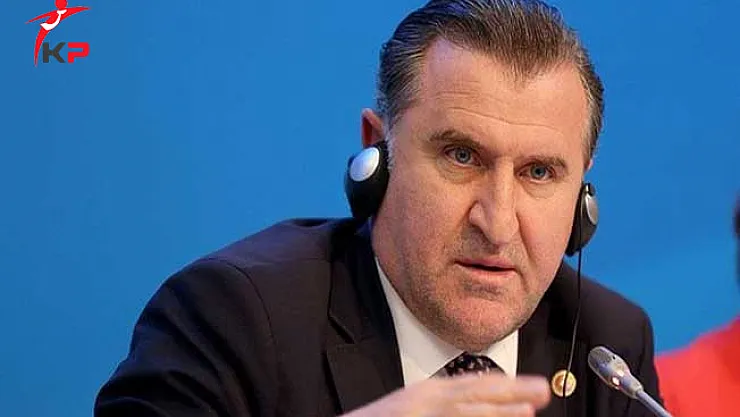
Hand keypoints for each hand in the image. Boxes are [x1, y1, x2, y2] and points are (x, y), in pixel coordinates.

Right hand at [344, 373, 550, 415]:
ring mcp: (425, 415)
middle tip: (543, 391)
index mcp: (428, 392)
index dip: (506, 386)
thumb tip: (477, 406)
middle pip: (478, 394)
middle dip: (514, 394)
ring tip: (528, 413)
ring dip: (501, 413)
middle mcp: (428, 400)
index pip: (474, 385)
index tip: (531, 388)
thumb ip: (441, 403)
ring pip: (471, 414)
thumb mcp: (412, 406)